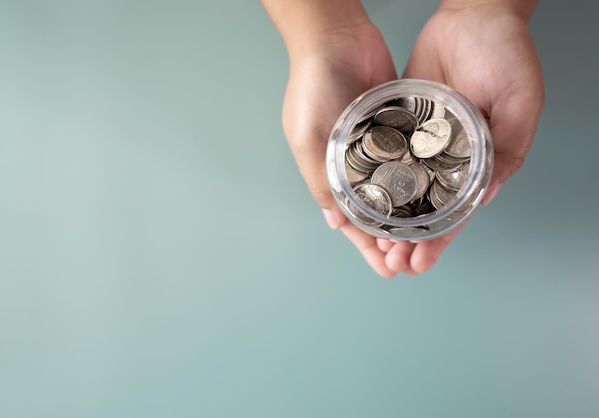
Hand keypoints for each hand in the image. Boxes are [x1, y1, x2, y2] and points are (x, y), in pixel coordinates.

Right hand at [281, 21, 406, 276]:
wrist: (335, 36)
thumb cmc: (313, 84)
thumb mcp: (308, 137)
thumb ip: (321, 180)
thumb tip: (336, 223)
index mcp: (327, 171)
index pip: (349, 220)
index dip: (366, 246)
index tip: (386, 269)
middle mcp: (353, 164)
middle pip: (376, 212)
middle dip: (391, 239)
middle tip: (411, 261)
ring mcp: (376, 146)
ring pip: (396, 191)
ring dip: (407, 216)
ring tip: (426, 238)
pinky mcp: (396, 127)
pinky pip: (409, 160)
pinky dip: (419, 180)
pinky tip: (435, 196)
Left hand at [372, 2, 544, 275]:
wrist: (475, 14)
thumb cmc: (507, 54)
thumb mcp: (521, 101)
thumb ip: (508, 147)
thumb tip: (486, 194)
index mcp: (481, 160)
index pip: (457, 211)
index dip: (439, 239)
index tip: (417, 263)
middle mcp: (450, 156)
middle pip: (425, 208)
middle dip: (408, 238)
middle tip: (389, 263)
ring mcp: (424, 141)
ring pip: (403, 188)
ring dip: (390, 216)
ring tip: (373, 242)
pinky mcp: (404, 121)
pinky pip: (388, 155)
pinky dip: (377, 178)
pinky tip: (364, 197)